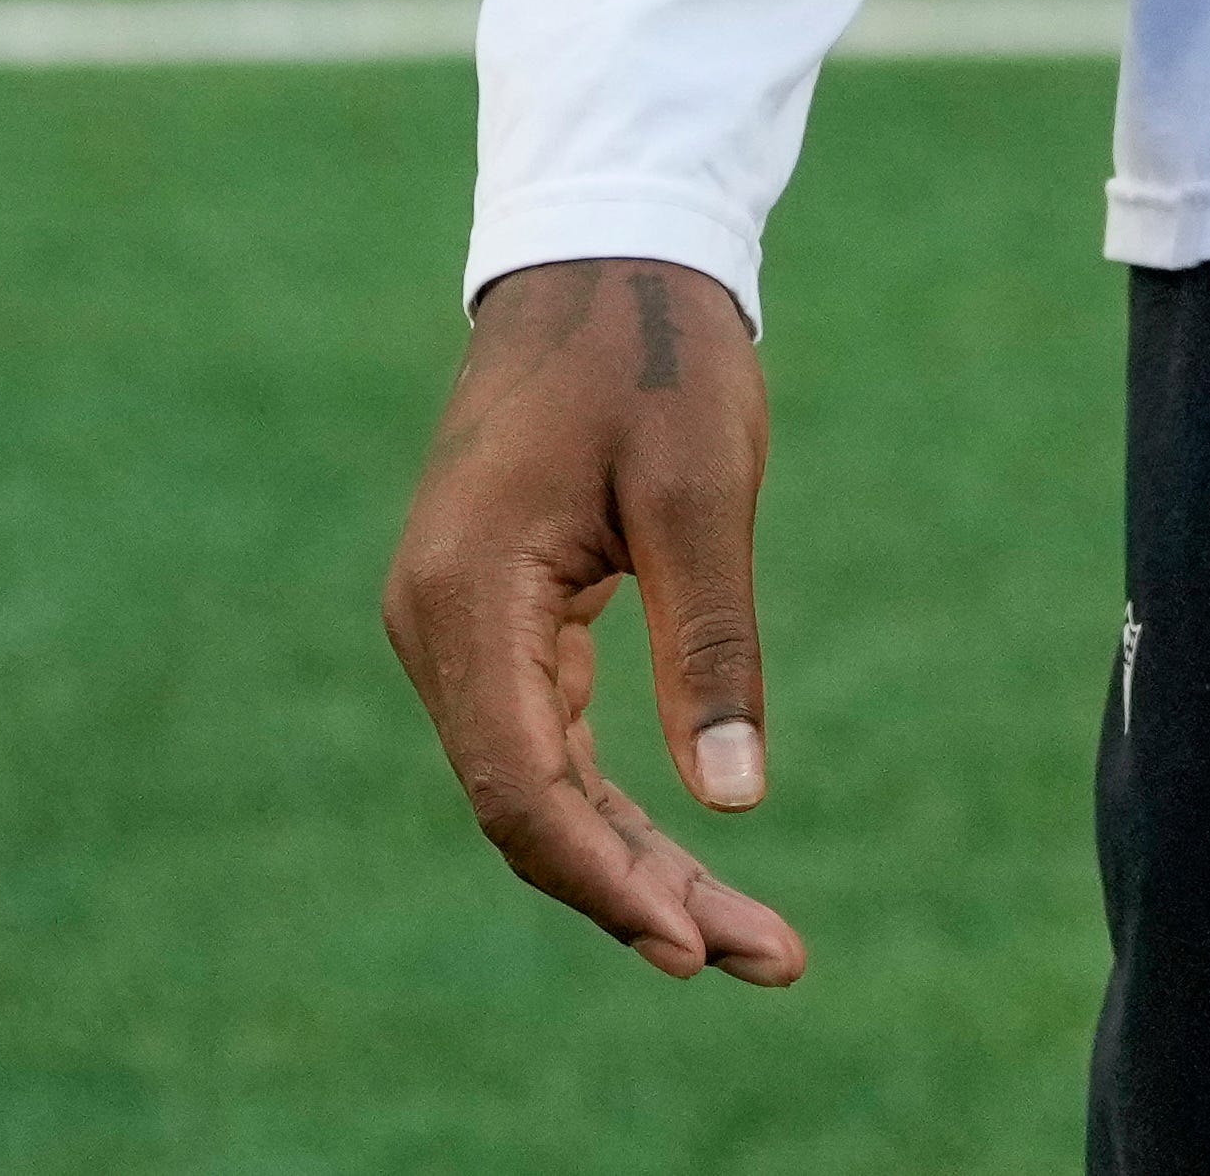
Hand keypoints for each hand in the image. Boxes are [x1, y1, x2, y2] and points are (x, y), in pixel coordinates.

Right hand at [380, 257, 805, 987]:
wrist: (601, 251)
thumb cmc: (657, 353)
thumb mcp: (703, 488)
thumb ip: (712, 645)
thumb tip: (739, 805)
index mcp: (468, 591)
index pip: (523, 785)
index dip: (608, 880)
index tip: (703, 949)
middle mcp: (435, 620)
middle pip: (528, 807)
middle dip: (643, 893)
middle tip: (775, 959)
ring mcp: (455, 623)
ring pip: (536, 786)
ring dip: (634, 863)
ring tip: (755, 936)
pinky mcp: (492, 619)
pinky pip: (542, 741)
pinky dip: (611, 803)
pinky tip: (687, 854)